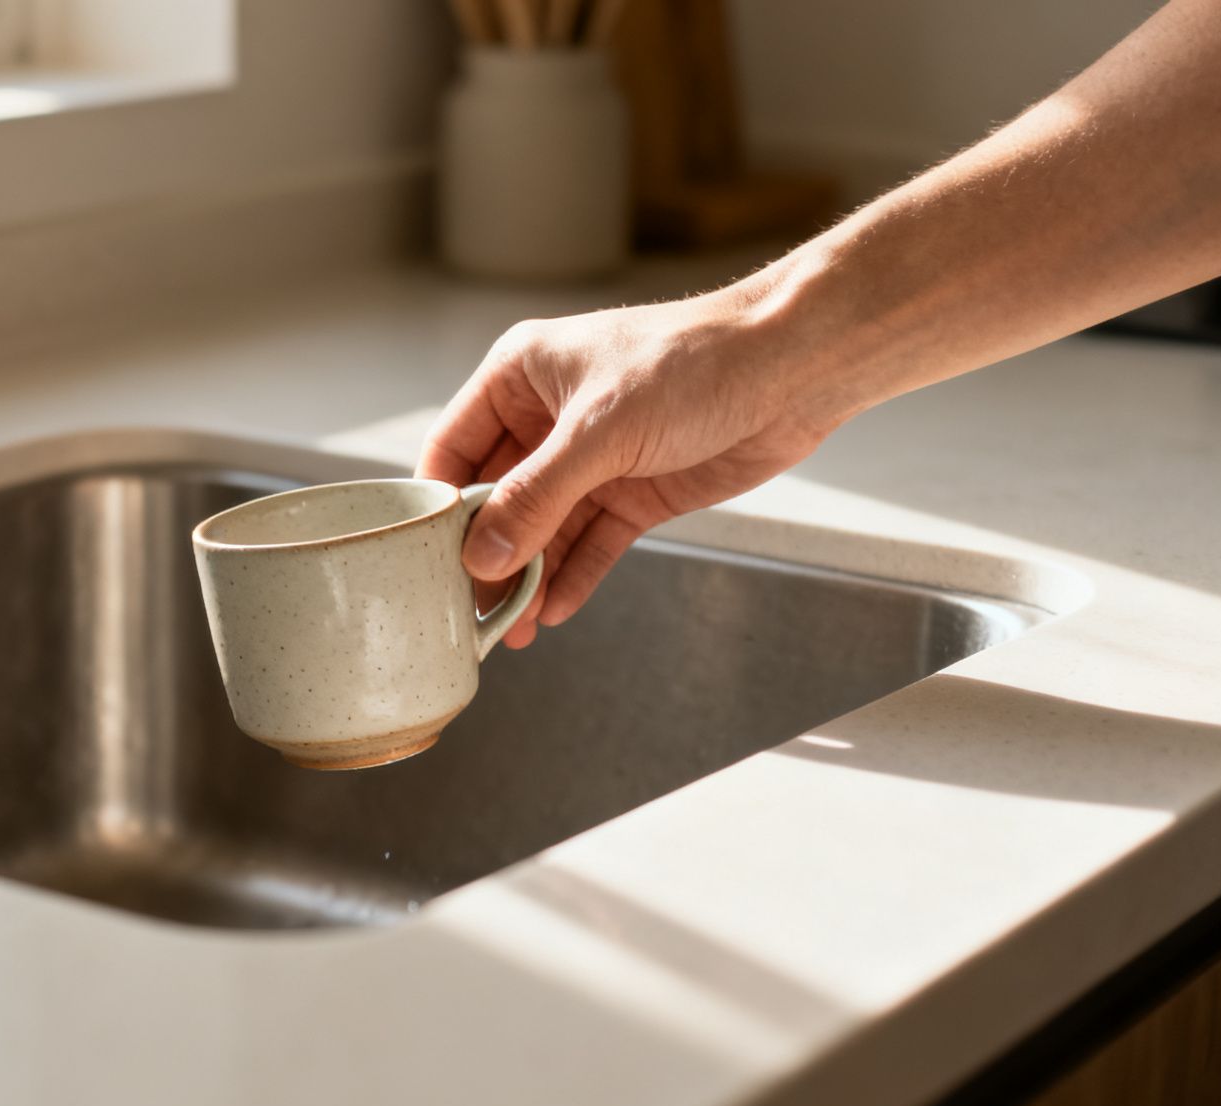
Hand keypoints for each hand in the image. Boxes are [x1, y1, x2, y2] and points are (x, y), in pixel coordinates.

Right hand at [418, 291, 842, 647]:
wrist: (792, 369)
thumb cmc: (694, 362)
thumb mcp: (601, 430)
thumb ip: (537, 496)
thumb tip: (483, 556)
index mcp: (520, 376)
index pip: (453, 449)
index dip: (439, 506)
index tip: (428, 560)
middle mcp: (547, 418)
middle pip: (495, 499)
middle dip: (486, 555)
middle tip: (471, 610)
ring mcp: (591, 459)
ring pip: (542, 530)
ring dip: (529, 578)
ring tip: (514, 629)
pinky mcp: (633, 492)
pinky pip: (589, 544)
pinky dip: (572, 577)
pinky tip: (554, 611)